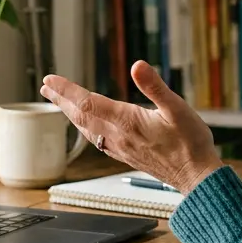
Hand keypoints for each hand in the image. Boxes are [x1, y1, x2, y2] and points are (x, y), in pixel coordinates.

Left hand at [40, 60, 223, 194]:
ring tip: (59, 103)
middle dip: (61, 100)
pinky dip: (84, 128)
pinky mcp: (125, 155)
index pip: (88, 102)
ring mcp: (120, 148)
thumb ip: (155, 86)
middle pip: (81, 116)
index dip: (67, 89)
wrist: (196, 176)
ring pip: (86, 129)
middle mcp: (119, 136)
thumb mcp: (178, 108)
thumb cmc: (191, 143)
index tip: (51, 79)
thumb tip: (137, 66)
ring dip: (70, 114)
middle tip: (45, 87)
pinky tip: (86, 127)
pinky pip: (96, 140)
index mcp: (127, 121)